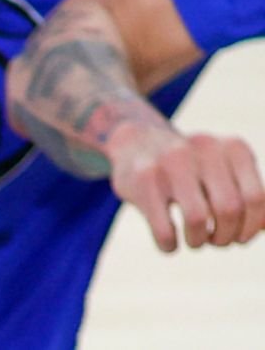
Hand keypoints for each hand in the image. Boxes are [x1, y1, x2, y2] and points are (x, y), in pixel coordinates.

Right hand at [105, 122, 264, 252]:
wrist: (136, 142)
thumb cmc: (191, 168)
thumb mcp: (225, 170)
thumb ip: (248, 195)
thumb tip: (263, 227)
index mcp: (231, 147)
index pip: (255, 198)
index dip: (251, 227)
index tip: (240, 236)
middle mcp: (202, 148)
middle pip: (228, 209)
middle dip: (225, 236)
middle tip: (217, 240)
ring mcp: (169, 162)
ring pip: (197, 219)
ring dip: (198, 241)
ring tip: (195, 240)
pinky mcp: (142, 180)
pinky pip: (164, 229)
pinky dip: (169, 245)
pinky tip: (168, 242)